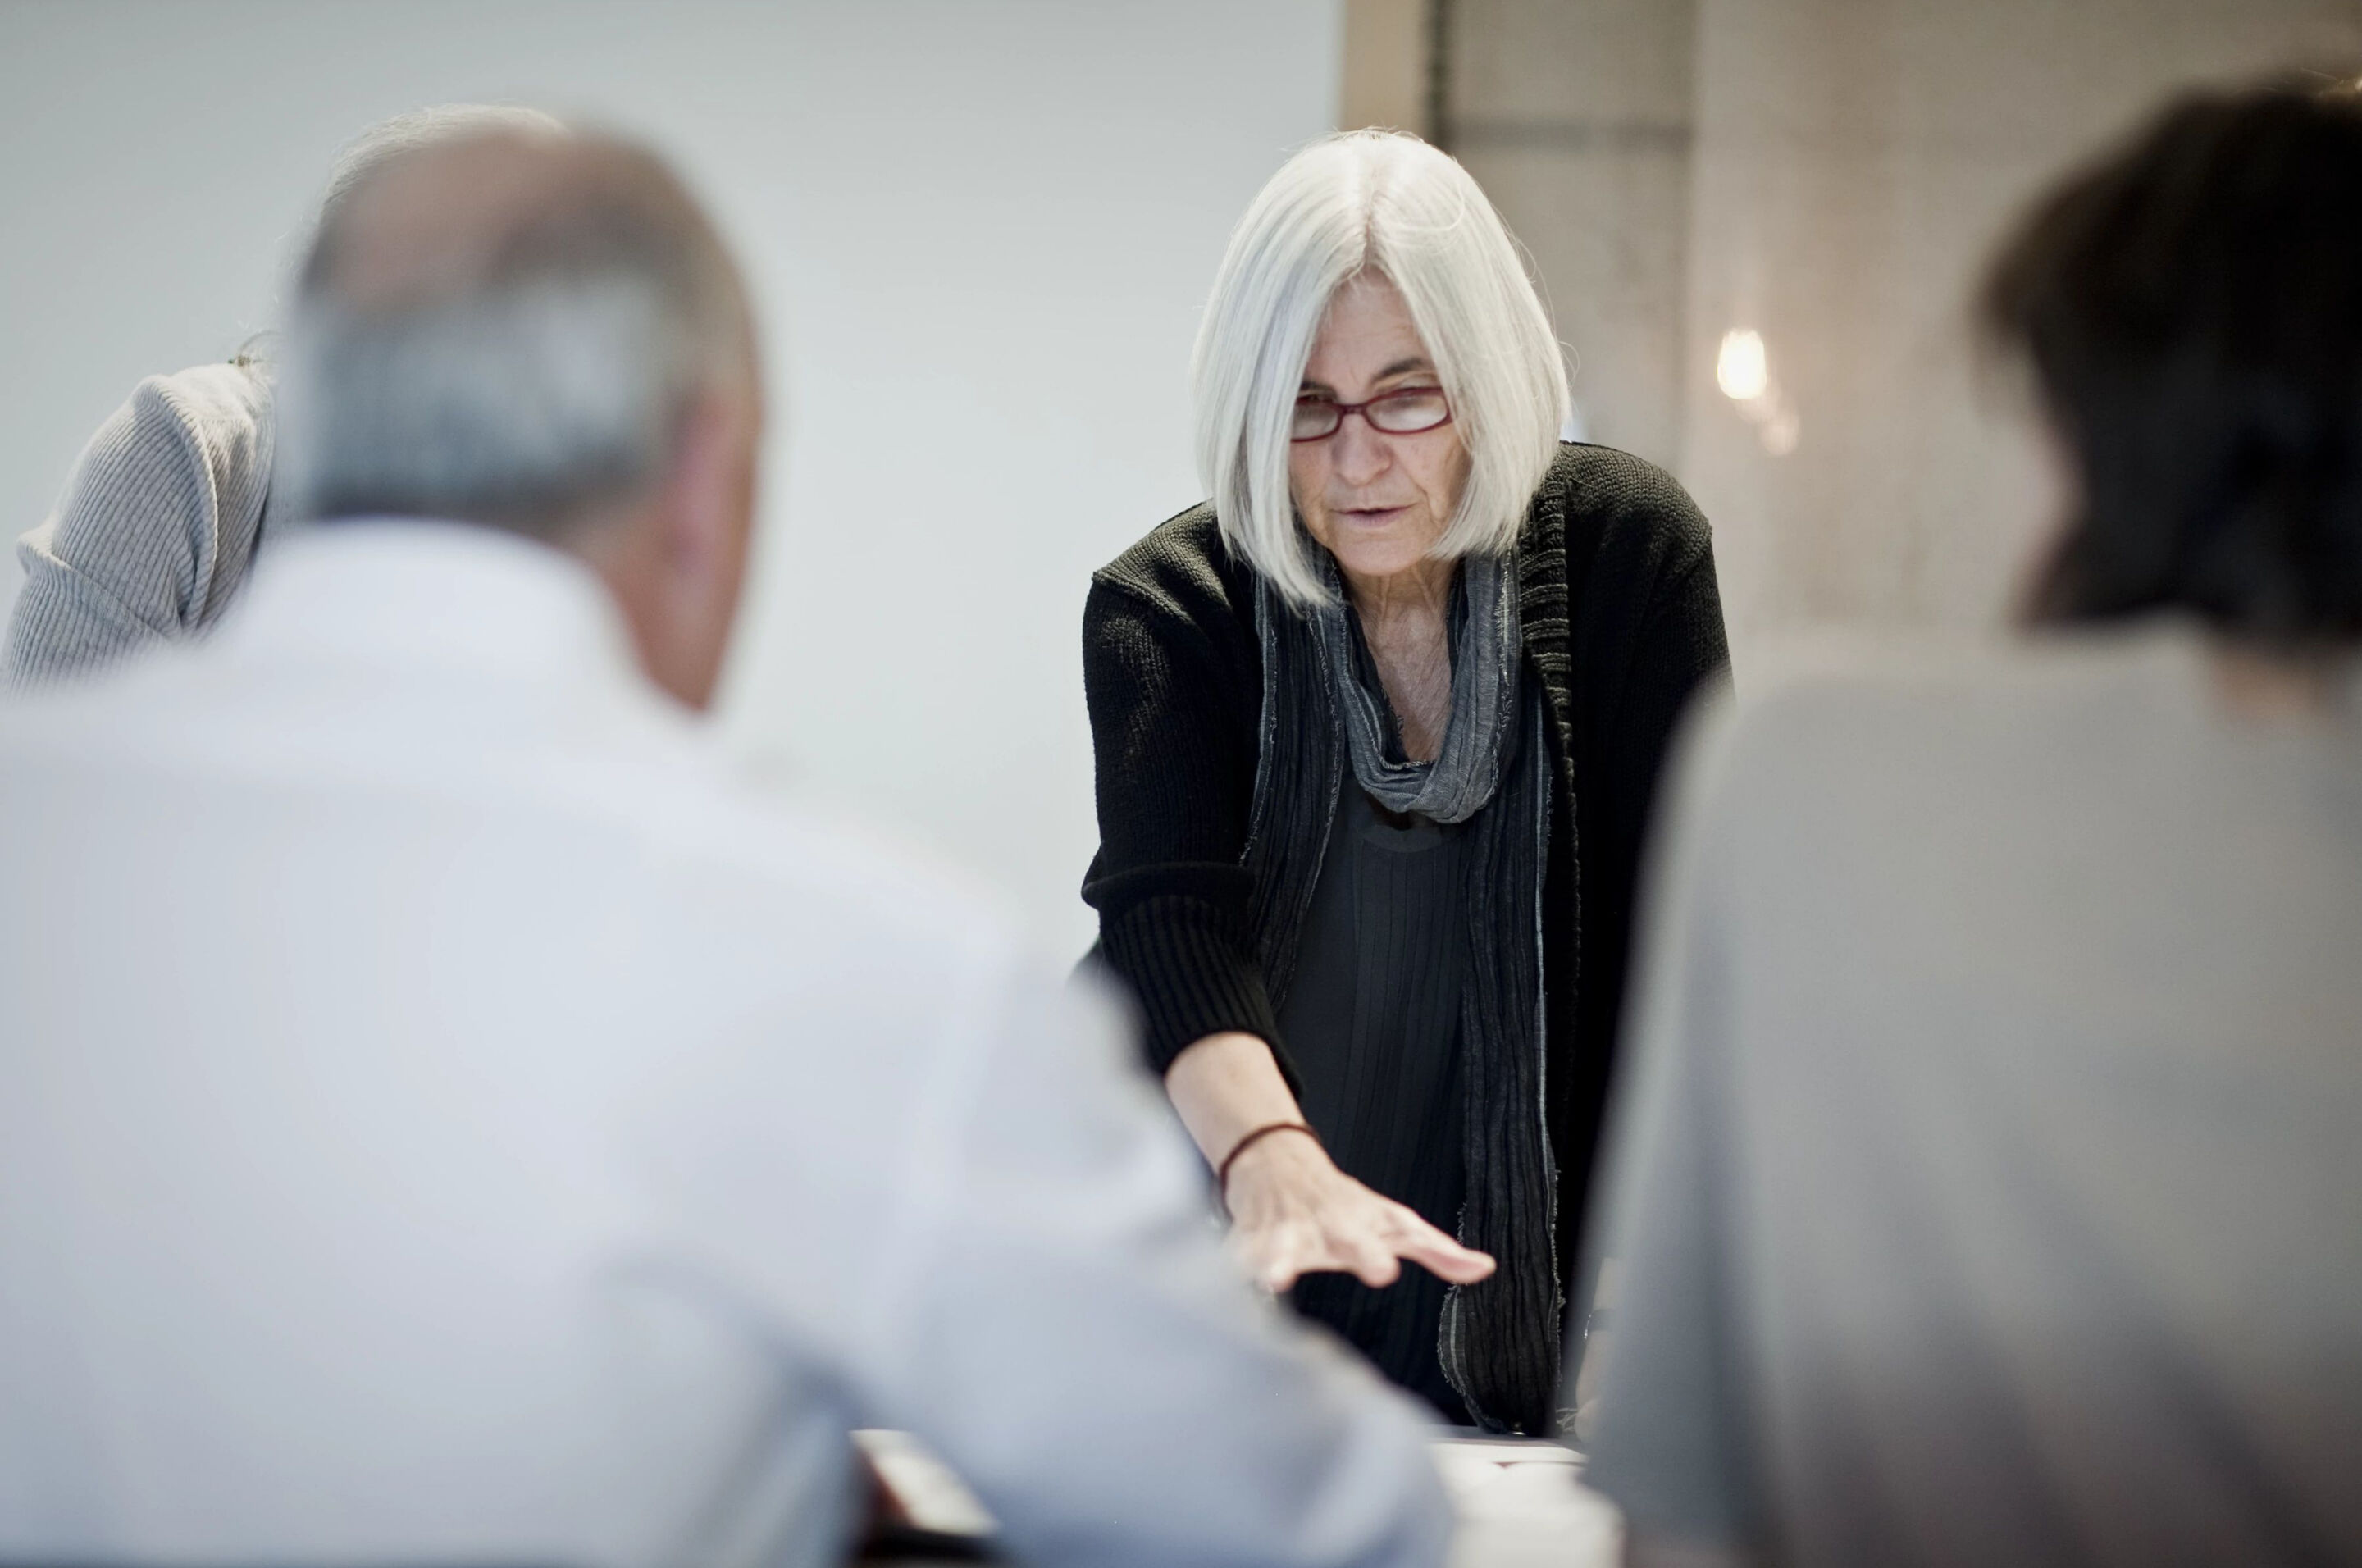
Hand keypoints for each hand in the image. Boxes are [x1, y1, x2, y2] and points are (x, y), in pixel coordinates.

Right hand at [1221, 1126, 1495, 1293]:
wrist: (1279, 1165)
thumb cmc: (1344, 1204)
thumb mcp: (1394, 1223)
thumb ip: (1437, 1251)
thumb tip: (1484, 1268)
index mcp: (1357, 1226)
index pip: (1371, 1240)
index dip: (1376, 1256)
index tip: (1384, 1272)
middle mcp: (1320, 1227)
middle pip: (1330, 1240)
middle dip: (1342, 1254)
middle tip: (1340, 1269)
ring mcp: (1281, 1234)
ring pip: (1272, 1249)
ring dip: (1269, 1262)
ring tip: (1267, 1279)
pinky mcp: (1245, 1242)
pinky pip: (1232, 1259)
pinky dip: (1227, 1274)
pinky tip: (1221, 1291)